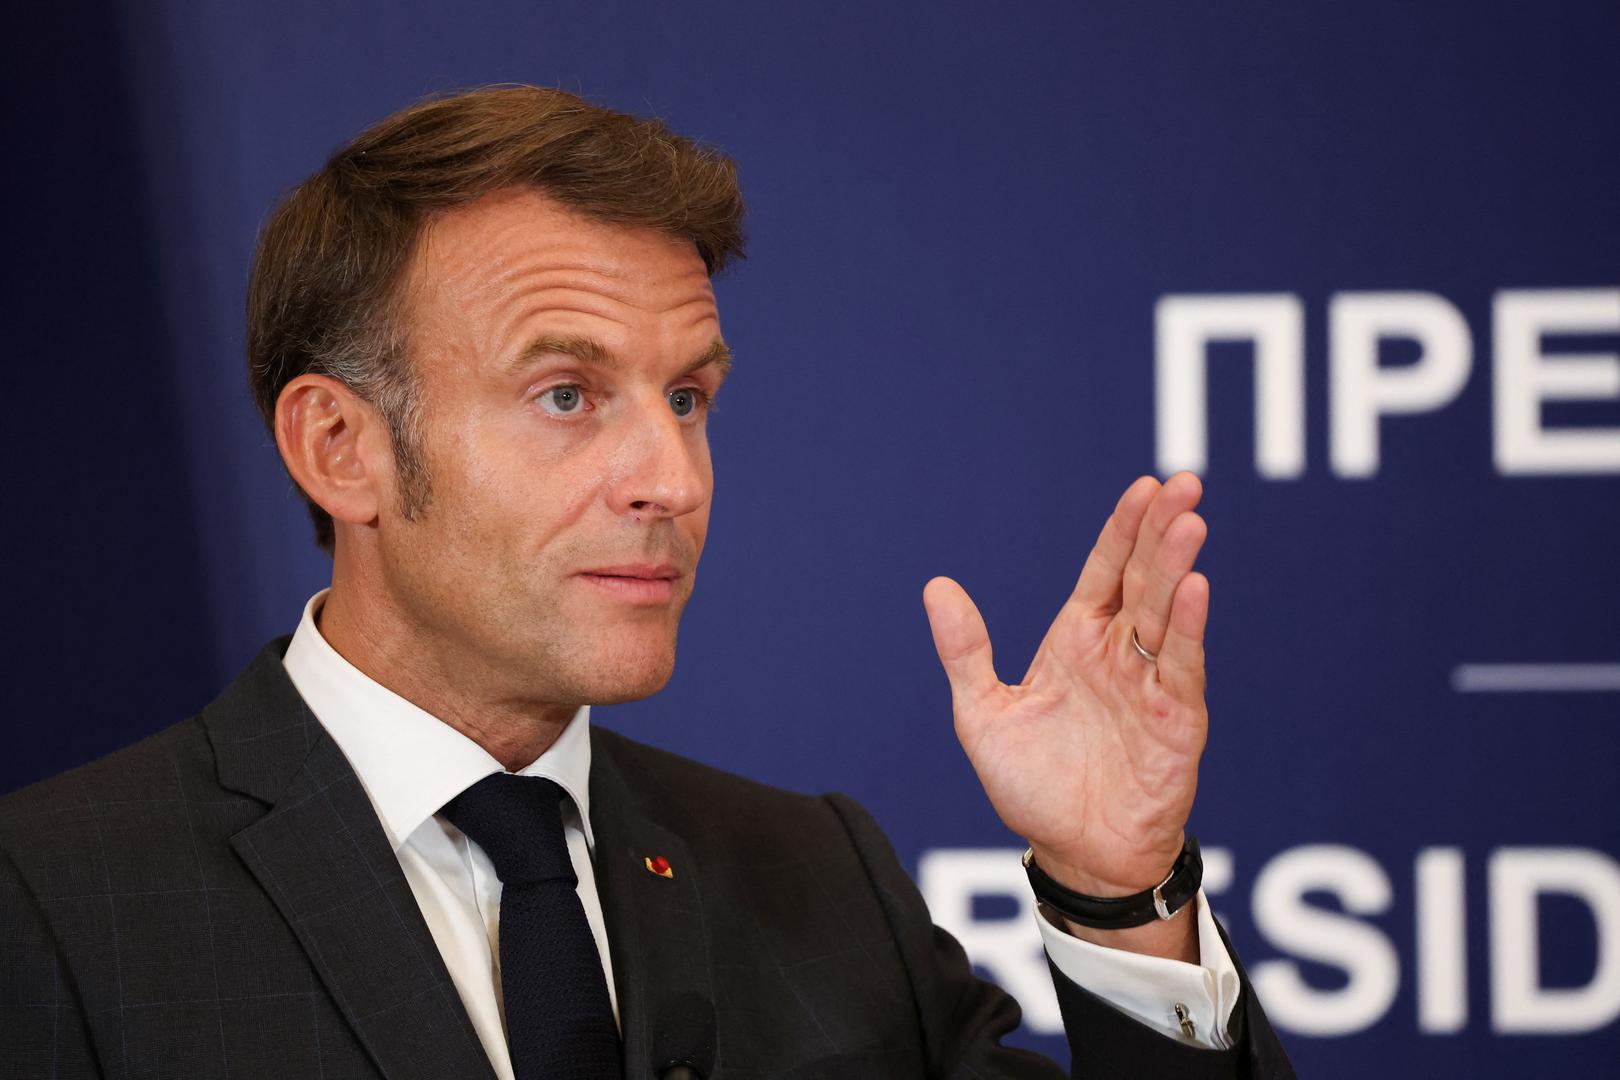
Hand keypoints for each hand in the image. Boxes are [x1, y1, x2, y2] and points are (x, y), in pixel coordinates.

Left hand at [922, 473, 1209, 958]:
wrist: (1072, 855)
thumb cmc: (1032, 788)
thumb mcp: (982, 714)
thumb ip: (965, 651)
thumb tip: (935, 585)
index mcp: (1077, 641)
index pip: (1106, 570)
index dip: (1123, 528)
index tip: (1144, 486)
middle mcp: (1120, 653)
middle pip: (1144, 578)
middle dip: (1161, 530)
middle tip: (1183, 483)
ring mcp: (1151, 683)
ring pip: (1168, 613)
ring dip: (1178, 567)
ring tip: (1190, 522)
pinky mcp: (1176, 720)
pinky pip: (1182, 666)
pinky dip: (1189, 628)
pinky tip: (1195, 588)